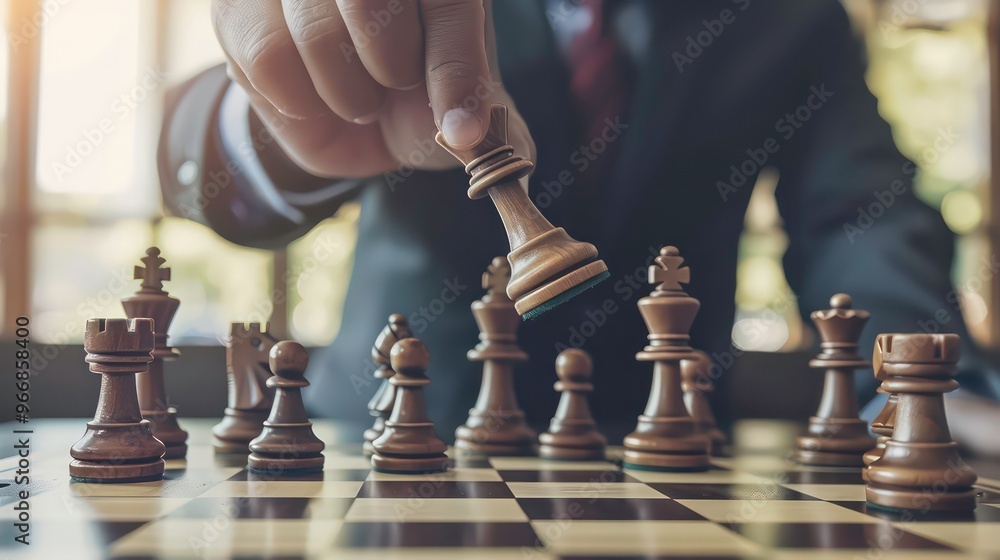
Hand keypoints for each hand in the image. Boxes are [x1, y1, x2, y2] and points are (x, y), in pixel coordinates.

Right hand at [212, 0, 534, 178]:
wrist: (348, 113)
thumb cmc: (417, 105)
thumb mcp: (461, 117)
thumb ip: (487, 123)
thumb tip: (481, 140)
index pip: (449, 5)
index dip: (455, 69)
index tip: (462, 130)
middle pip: (373, 3)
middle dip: (389, 70)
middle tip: (393, 88)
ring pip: (314, 29)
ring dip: (343, 91)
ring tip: (357, 97)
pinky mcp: (241, 3)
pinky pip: (265, 54)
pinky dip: (293, 97)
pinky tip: (310, 95)